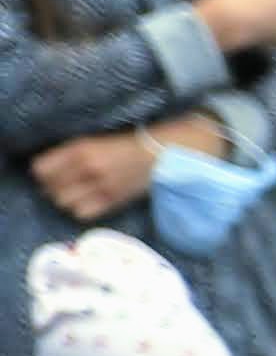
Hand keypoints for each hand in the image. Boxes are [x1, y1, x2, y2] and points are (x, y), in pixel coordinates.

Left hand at [28, 131, 148, 219]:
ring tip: (74, 196)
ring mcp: (100, 185)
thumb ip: (68, 155)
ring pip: (64, 202)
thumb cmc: (121, 147)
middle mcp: (87, 167)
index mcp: (79, 149)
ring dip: (65, 200)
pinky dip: (80, 210)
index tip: (47, 175)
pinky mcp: (112, 200)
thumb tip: (45, 174)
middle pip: (51, 188)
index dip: (40, 174)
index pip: (41, 169)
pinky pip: (82, 213)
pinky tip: (86, 204)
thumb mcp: (91, 143)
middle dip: (52, 189)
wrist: (156, 156)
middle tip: (61, 187)